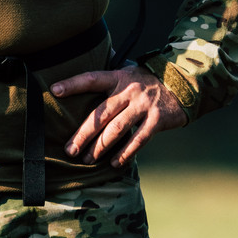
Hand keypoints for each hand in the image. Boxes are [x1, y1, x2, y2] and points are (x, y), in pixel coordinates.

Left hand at [51, 63, 187, 167]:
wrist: (182, 85)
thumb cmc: (147, 83)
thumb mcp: (128, 76)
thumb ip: (109, 85)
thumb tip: (79, 96)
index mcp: (119, 78)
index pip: (92, 79)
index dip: (73, 84)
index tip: (55, 90)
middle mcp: (130, 90)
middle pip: (101, 113)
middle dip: (83, 134)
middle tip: (70, 150)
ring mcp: (144, 105)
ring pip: (117, 129)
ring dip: (100, 147)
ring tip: (88, 159)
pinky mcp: (157, 120)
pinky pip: (138, 140)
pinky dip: (125, 153)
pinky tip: (114, 162)